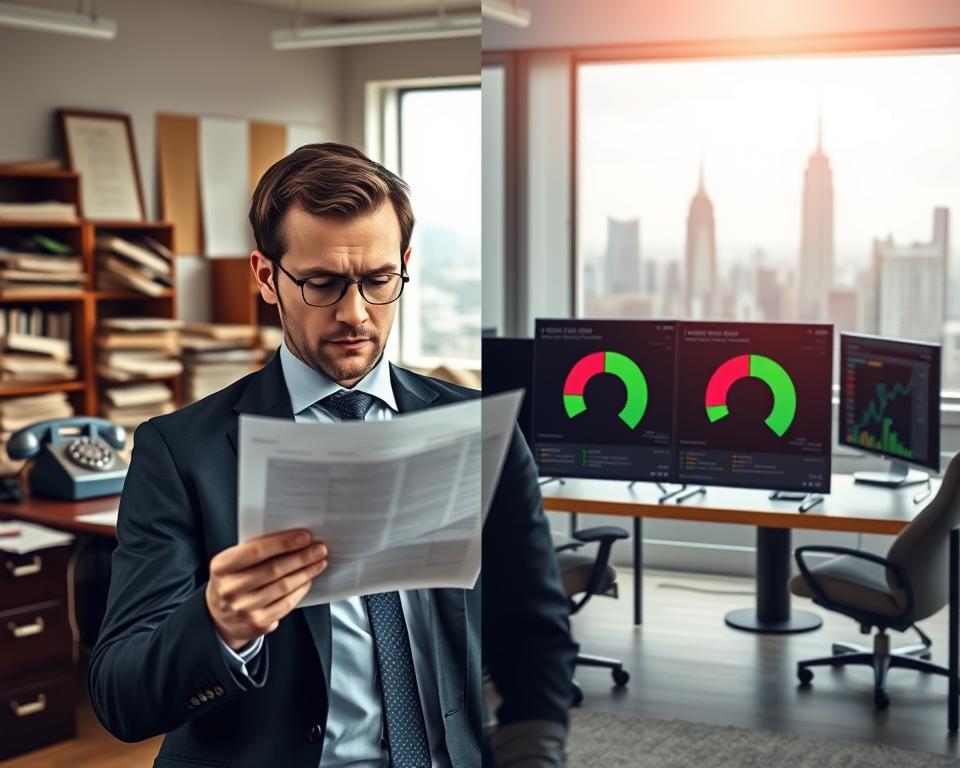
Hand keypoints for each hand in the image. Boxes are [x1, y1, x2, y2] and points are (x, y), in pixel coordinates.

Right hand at [206, 528, 327, 650]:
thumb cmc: (232, 580)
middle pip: (273, 570)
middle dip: (301, 558)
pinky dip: (300, 590)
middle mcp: (230, 589)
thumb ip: (255, 551)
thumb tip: (293, 539)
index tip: (305, 536)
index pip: (256, 551)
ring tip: (319, 563)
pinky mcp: (257, 623)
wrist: (218, 617)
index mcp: (222, 567)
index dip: (283, 543)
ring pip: (283, 587)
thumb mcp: (232, 563)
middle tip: (320, 549)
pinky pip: (285, 604)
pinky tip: (308, 580)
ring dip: (305, 573)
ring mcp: (243, 609)